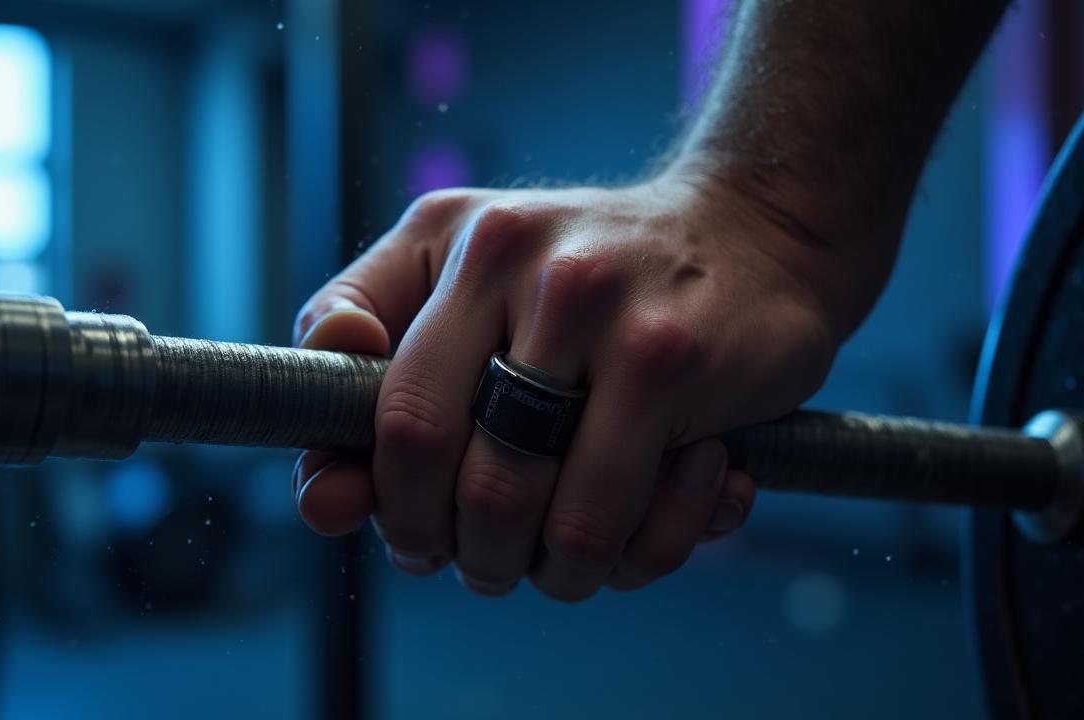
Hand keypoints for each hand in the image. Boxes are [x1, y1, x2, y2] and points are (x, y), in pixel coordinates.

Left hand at [293, 171, 846, 599]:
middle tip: (493, 561)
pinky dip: (638, 554)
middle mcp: (526, 267)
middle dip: (472, 553)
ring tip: (572, 554)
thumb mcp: (469, 277)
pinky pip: (629, 523)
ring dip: (555, 572)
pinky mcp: (679, 362)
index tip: (413, 535)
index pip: (390, 415)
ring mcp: (608, 315)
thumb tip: (324, 498)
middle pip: (463, 481)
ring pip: (548, 522)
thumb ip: (376, 368)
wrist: (759, 230)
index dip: (386, 504)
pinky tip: (662, 506)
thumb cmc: (595, 275)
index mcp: (456, 243)